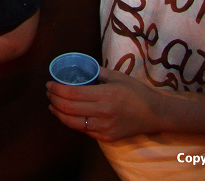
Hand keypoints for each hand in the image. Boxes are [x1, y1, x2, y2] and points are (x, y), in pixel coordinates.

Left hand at [47, 70, 161, 141]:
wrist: (154, 114)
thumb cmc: (136, 92)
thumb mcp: (117, 76)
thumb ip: (97, 72)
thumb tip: (79, 68)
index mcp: (106, 95)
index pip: (72, 93)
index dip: (56, 89)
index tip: (50, 83)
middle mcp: (103, 113)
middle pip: (68, 108)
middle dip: (53, 99)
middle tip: (49, 92)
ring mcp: (104, 127)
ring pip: (72, 122)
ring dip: (58, 113)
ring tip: (53, 104)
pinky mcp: (105, 137)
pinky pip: (82, 130)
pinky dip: (70, 121)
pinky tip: (66, 114)